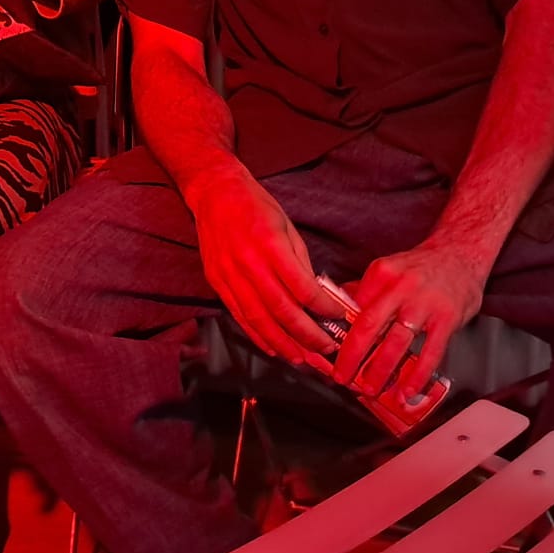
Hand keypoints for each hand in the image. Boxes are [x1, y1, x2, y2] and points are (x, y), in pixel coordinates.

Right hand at [186, 169, 331, 365]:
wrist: (214, 193)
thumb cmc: (256, 206)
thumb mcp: (286, 226)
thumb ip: (300, 263)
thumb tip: (318, 297)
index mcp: (271, 245)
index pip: (302, 288)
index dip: (323, 309)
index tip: (339, 319)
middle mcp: (248, 264)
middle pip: (281, 311)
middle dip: (306, 335)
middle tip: (326, 351)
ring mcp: (229, 275)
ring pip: (258, 319)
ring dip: (282, 344)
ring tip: (301, 359)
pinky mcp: (216, 282)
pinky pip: (239, 315)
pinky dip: (257, 335)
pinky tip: (272, 347)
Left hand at [341, 240, 488, 398]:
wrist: (462, 252)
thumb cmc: (422, 266)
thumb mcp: (389, 268)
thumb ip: (366, 289)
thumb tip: (338, 307)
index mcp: (382, 273)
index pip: (353, 308)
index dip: (340, 334)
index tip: (331, 354)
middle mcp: (401, 286)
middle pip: (369, 326)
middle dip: (352, 357)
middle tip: (342, 377)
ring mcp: (425, 303)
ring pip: (397, 342)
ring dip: (380, 370)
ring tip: (370, 388)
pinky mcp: (447, 318)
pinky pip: (430, 352)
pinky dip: (417, 375)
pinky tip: (407, 390)